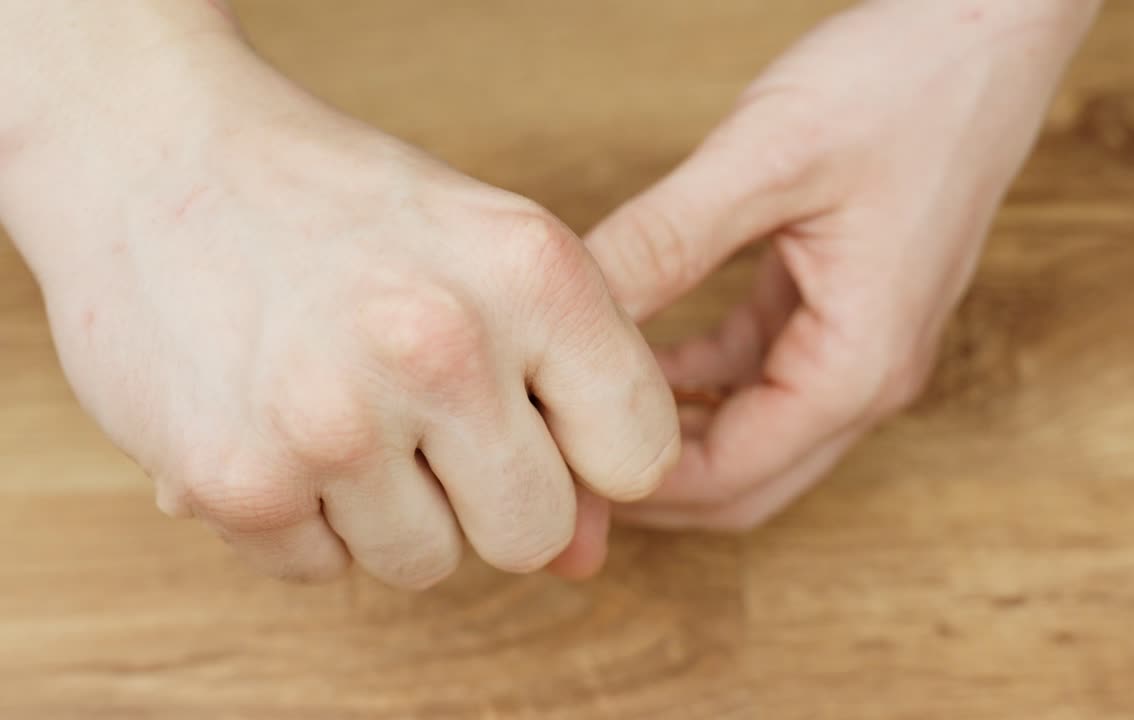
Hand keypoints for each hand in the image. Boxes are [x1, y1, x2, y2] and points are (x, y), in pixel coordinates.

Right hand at [2, 9, 677, 586]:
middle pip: (535, 533)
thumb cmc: (342, 211)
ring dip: (387, 508)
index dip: (591, 452)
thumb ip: (561, 402)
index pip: (638, 453)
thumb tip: (586, 561)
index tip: (539, 421)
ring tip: (339, 405)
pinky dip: (301, 518)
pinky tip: (273, 421)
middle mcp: (443, 347)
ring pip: (426, 565)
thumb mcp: (485, 261)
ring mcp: (335, 421)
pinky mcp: (239, 482)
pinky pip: (321, 570)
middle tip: (424, 418)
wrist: (151, 156)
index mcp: (534, 274)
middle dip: (487, 496)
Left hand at [586, 0, 1098, 529]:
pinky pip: (760, 376)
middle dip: (651, 483)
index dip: (635, 485)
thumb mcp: (767, 160)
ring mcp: (860, 346)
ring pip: (751, 436)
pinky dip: (698, 381)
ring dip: (671, 433)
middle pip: (744, 482)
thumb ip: (666, 241)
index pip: (730, 477)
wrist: (989, 32)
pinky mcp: (844, 309)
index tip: (559, 463)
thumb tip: (576, 308)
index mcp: (858, 364)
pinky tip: (641, 350)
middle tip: (561, 459)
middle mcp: (868, 375)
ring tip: (583, 408)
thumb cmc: (905, 85)